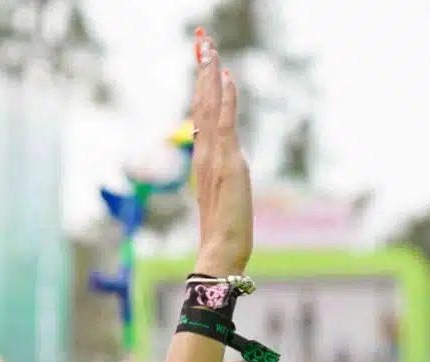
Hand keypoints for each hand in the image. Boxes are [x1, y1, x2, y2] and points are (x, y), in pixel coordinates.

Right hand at [189, 31, 251, 277]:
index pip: (202, 117)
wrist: (222, 250)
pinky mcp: (227, 161)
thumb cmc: (224, 233)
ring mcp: (215, 156)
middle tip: (204, 43)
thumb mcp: (224, 198)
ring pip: (209, 107)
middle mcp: (205, 153)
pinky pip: (224, 122)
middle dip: (203, 73)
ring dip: (210, 76)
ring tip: (210, 48)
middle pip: (202, 104)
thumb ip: (223, 179)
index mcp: (203, 161)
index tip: (206, 65)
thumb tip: (227, 170)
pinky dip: (225, 98)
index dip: (203, 89)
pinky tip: (227, 77)